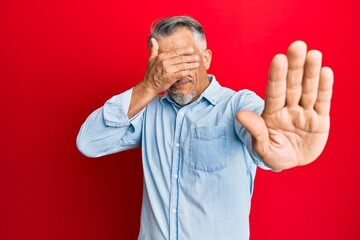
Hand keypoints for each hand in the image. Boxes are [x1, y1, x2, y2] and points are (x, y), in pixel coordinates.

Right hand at [142, 38, 199, 93]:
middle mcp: (164, 62)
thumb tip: (153, 39)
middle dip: (190, 58)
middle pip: (180, 58)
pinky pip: (181, 74)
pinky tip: (191, 72)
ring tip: (197, 64)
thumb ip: (154, 49)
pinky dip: (187, 72)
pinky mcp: (170, 77)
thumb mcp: (151, 59)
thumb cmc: (151, 73)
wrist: (149, 85)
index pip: (175, 52)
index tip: (191, 50)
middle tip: (197, 57)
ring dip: (191, 65)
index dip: (184, 50)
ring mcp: (167, 70)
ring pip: (182, 66)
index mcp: (161, 56)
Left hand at [236, 41, 333, 169]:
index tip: (278, 58)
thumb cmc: (273, 153)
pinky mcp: (320, 120)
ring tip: (313, 54)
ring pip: (309, 90)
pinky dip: (325, 88)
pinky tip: (325, 72)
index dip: (277, 76)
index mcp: (272, 113)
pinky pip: (323, 102)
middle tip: (297, 45)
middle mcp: (288, 108)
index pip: (274, 92)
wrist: (291, 161)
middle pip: (292, 85)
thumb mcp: (262, 147)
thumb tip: (240, 114)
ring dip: (311, 72)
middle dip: (295, 66)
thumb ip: (255, 131)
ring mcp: (305, 113)